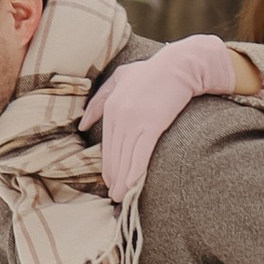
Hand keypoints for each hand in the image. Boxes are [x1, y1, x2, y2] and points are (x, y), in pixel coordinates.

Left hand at [81, 33, 245, 201]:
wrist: (181, 66)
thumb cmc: (153, 72)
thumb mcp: (120, 79)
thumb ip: (99, 100)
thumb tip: (83, 123)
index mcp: (111, 106)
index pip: (107, 143)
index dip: (108, 165)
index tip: (109, 181)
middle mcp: (119, 115)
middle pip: (114, 154)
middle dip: (113, 178)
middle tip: (115, 196)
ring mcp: (134, 120)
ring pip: (125, 157)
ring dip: (123, 180)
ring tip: (123, 197)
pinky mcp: (152, 124)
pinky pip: (140, 153)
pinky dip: (135, 171)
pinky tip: (132, 186)